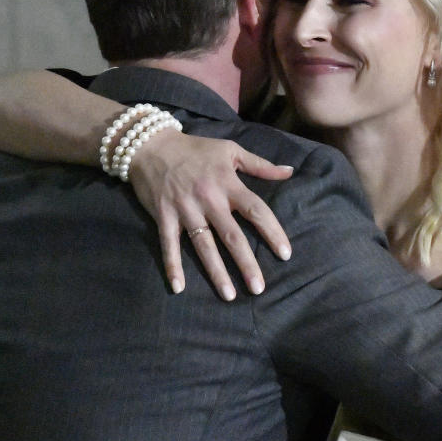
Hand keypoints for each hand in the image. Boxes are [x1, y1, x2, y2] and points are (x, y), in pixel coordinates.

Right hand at [129, 129, 293, 300]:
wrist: (151, 145)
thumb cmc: (195, 149)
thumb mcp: (230, 150)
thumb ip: (260, 164)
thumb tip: (289, 172)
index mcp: (228, 183)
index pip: (256, 210)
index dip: (272, 232)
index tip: (285, 254)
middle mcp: (209, 199)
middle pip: (232, 235)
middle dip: (246, 263)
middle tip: (259, 288)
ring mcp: (185, 209)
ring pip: (204, 245)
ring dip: (216, 271)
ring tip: (228, 295)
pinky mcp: (164, 216)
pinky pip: (169, 244)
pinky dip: (172, 265)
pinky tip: (178, 287)